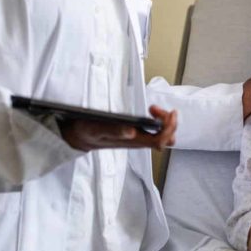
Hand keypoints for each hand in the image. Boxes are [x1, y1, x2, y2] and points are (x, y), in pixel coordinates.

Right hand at [61, 105, 177, 151]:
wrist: (80, 137)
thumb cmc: (88, 133)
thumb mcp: (96, 130)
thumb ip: (113, 131)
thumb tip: (131, 132)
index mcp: (132, 142)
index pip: (159, 141)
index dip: (168, 128)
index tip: (167, 113)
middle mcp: (138, 142)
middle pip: (165, 138)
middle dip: (169, 123)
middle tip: (157, 109)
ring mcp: (138, 139)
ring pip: (162, 136)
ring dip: (164, 122)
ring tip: (153, 109)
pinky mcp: (135, 134)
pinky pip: (155, 132)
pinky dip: (158, 121)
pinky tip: (151, 112)